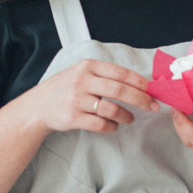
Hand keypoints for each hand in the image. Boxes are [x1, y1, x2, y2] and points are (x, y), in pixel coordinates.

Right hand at [24, 58, 158, 134]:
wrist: (38, 106)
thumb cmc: (66, 88)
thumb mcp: (82, 73)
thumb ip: (105, 75)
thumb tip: (139, 82)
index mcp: (88, 66)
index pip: (121, 73)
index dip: (140, 82)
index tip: (153, 90)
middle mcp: (82, 80)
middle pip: (119, 90)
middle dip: (141, 99)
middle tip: (153, 106)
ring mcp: (76, 99)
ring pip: (111, 109)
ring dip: (126, 115)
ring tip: (130, 118)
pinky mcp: (73, 118)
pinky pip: (100, 124)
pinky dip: (112, 126)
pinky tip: (114, 126)